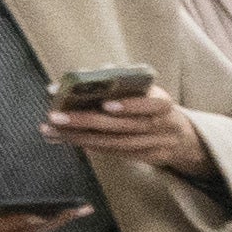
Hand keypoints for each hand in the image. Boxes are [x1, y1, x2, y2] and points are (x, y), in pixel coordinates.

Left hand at [44, 80, 209, 181]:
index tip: (105, 103)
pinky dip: (89, 146)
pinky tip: (66, 139)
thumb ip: (123, 81)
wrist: (180, 137)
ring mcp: (154, 145)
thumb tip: (93, 72)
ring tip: (51, 130)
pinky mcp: (145, 159)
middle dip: (86, 121)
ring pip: (113, 143)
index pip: (150, 105)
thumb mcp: (148, 91)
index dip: (130, 105)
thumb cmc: (153, 106)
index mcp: (163, 104)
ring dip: (79, 137)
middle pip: (122, 126)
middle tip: (56, 116)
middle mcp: (162, 126)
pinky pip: (114, 153)